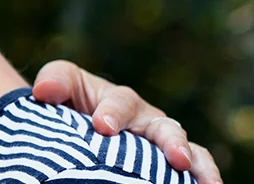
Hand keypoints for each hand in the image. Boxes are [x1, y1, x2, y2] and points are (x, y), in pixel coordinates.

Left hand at [31, 60, 221, 183]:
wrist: (76, 124)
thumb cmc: (72, 101)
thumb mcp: (63, 85)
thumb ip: (55, 80)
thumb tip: (45, 90)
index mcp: (121, 101)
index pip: (121, 103)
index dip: (113, 113)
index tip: (102, 126)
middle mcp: (149, 122)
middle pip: (167, 129)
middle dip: (172, 142)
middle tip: (176, 158)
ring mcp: (162, 146)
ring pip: (190, 153)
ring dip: (199, 166)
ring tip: (208, 183)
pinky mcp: (167, 167)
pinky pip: (190, 174)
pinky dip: (199, 180)